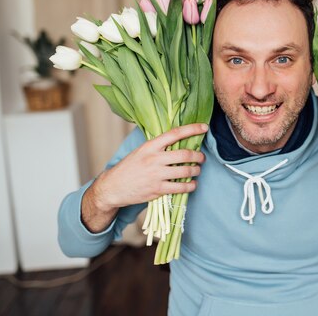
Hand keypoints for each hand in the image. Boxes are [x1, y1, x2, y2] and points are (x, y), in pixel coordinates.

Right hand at [81, 123, 206, 232]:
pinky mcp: (157, 189)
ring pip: (186, 171)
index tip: (204, 127)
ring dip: (196, 171)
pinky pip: (181, 187)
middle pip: (185, 154)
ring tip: (196, 170)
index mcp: (150, 146)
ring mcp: (156, 175)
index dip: (192, 129)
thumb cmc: (129, 167)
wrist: (113, 187)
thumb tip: (179, 141)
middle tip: (201, 158)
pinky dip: (190, 186)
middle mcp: (154, 159)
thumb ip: (158, 147)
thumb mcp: (141, 151)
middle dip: (198, 156)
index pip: (175, 134)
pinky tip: (192, 184)